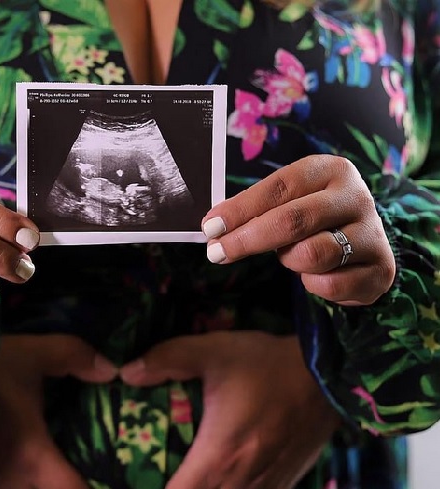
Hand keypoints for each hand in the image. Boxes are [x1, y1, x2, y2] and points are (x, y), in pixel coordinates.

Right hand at [0, 334, 117, 488]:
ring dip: (41, 486)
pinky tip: (29, 471)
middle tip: (81, 467)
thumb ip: (77, 359)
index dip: (95, 487)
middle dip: (66, 486)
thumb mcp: (37, 353)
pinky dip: (21, 486)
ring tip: (55, 470)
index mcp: (31, 455)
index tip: (108, 476)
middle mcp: (7, 481)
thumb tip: (112, 372)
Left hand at [121, 331, 341, 488]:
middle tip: (161, 472)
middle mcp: (243, 482)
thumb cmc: (266, 363)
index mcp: (219, 456)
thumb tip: (127, 373)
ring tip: (193, 475)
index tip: (139, 478)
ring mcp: (269, 486)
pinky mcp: (287, 482)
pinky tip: (224, 477)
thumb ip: (167, 359)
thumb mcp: (213, 351)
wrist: (327, 373)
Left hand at [201, 155, 394, 305]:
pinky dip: (311, 285)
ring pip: (311, 254)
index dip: (241, 209)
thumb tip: (213, 226)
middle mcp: (356, 197)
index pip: (279, 187)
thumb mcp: (286, 202)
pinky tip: (314, 274)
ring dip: (289, 261)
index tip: (210, 228)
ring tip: (291, 255)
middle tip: (217, 253)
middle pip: (292, 221)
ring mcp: (372, 233)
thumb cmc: (314, 218)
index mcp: (330, 170)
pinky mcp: (380, 268)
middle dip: (247, 240)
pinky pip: (330, 285)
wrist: (365, 242)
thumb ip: (253, 209)